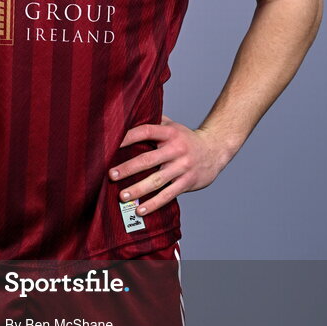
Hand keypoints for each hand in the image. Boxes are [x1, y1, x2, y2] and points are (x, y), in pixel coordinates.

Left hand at [108, 117, 230, 216]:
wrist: (215, 150)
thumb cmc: (186, 139)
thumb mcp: (173, 126)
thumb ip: (154, 122)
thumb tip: (128, 116)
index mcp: (170, 133)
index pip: (146, 132)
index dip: (128, 137)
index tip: (111, 144)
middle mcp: (176, 149)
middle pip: (148, 159)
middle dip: (128, 168)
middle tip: (111, 175)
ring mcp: (183, 167)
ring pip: (157, 180)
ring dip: (138, 189)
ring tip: (122, 196)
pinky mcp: (187, 182)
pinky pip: (168, 195)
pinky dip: (154, 204)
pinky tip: (140, 210)